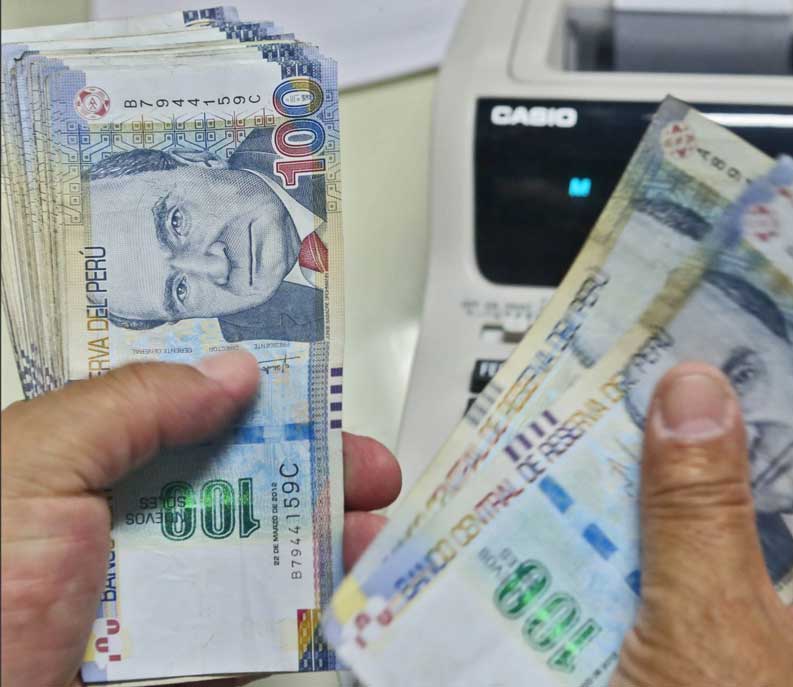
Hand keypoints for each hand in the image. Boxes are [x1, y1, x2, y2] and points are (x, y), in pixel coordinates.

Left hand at [0, 352, 401, 686]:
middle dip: (314, 474)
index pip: (183, 413)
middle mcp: (119, 527)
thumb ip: (130, 408)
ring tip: (376, 540)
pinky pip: (245, 639)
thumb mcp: (33, 467)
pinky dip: (298, 622)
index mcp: (83, 465)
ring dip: (323, 546)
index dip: (255, 400)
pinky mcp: (168, 665)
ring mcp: (146, 601)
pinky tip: (338, 603)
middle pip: (238, 486)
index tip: (316, 396)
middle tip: (369, 474)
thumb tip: (231, 372)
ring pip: (254, 562)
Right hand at [612, 363, 792, 686]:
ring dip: (691, 503)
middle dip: (746, 453)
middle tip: (698, 379)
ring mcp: (786, 661)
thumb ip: (703, 508)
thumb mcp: (714, 627)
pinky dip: (663, 555)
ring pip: (746, 552)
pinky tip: (613, 507)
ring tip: (645, 426)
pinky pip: (702, 592)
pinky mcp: (724, 671)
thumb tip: (695, 390)